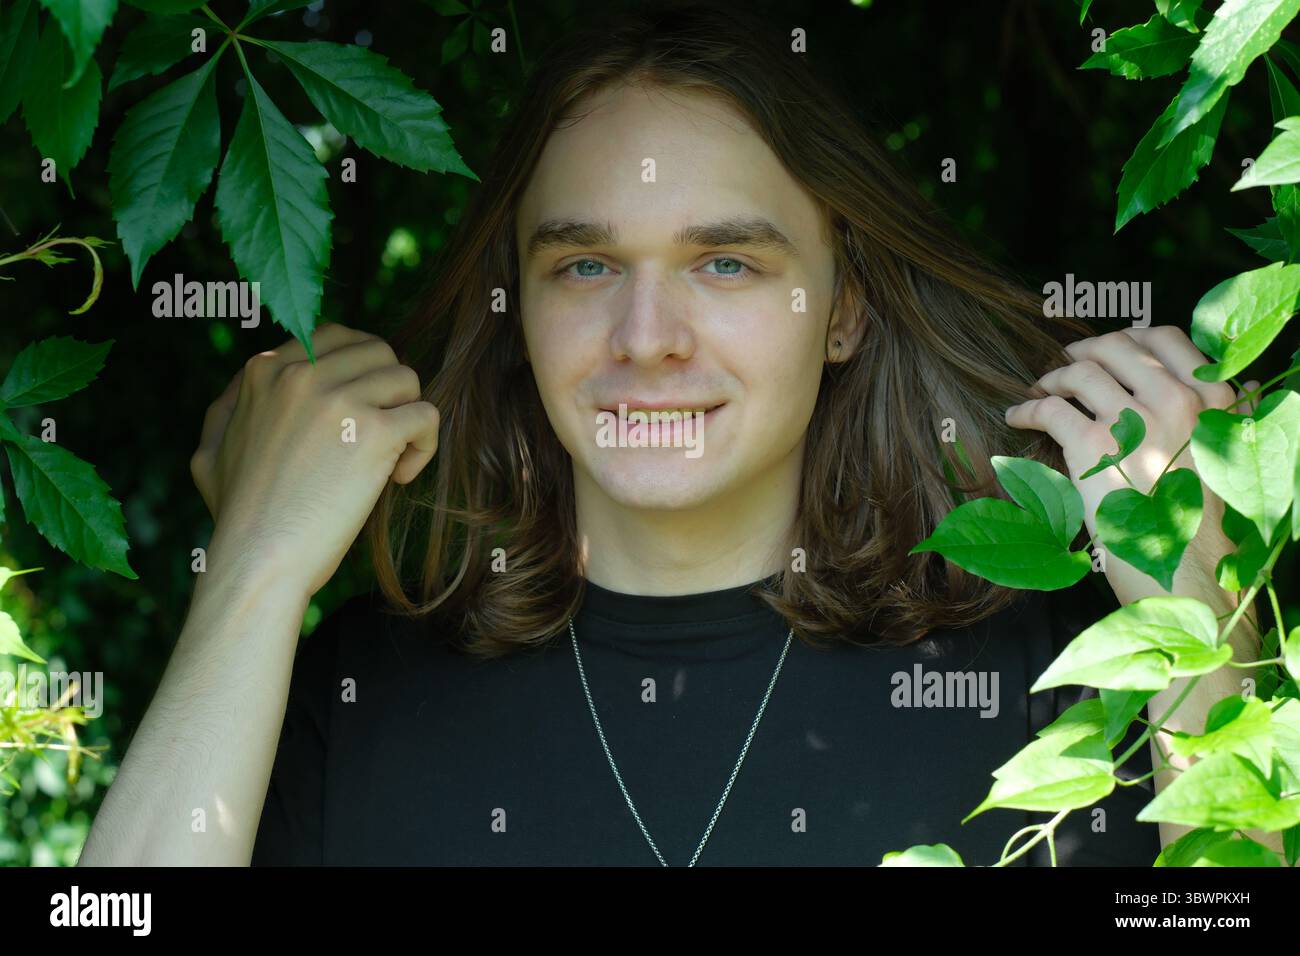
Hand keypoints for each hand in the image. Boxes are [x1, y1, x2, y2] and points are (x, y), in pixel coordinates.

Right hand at [190, 322, 438, 597]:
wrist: (257, 560)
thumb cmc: (237, 518)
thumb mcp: (210, 450)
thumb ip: (232, 405)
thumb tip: (254, 378)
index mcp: (265, 370)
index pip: (334, 337)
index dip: (357, 370)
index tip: (356, 411)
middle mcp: (301, 373)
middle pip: (377, 351)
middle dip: (386, 391)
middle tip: (376, 436)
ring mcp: (339, 399)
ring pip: (406, 378)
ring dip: (406, 417)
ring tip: (388, 459)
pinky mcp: (375, 431)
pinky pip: (426, 414)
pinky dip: (424, 446)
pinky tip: (398, 477)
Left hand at [1004, 325, 1258, 605]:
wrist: (1184, 565)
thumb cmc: (1203, 517)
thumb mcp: (1231, 454)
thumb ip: (1225, 414)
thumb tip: (1235, 382)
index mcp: (1213, 398)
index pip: (1165, 338)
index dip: (1128, 337)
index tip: (1108, 349)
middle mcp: (1176, 401)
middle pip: (1116, 348)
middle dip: (1084, 351)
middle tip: (1067, 363)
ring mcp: (1133, 420)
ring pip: (1080, 373)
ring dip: (1054, 377)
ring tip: (1041, 389)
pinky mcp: (1093, 444)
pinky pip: (1051, 409)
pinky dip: (1028, 408)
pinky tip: (1019, 415)